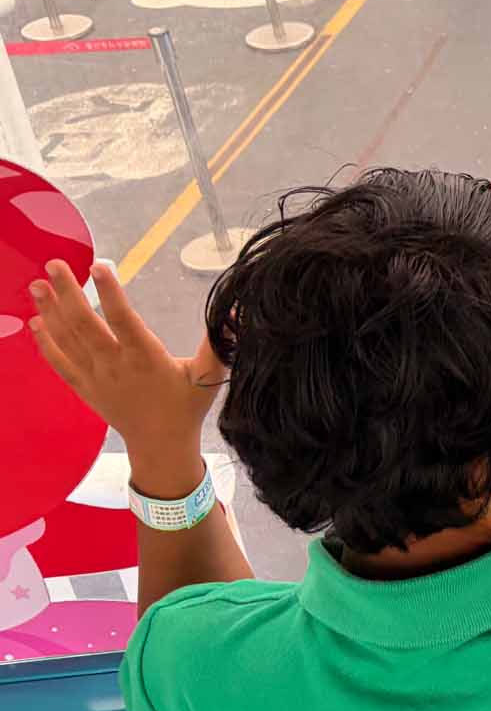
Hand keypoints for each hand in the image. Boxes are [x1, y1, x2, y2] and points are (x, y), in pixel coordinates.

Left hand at [27, 259, 223, 482]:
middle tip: (53, 265)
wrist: (161, 445)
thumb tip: (235, 311)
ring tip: (36, 285)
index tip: (98, 267)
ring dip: (50, 311)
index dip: (109, 293)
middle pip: (84, 324)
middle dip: (67, 292)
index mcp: (146, 358)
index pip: (123, 319)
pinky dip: (45, 342)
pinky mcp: (84, 387)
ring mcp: (95, 377)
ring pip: (67, 339)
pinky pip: (59, 363)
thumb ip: (221, 342)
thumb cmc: (187, 407)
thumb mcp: (211, 374)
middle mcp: (115, 365)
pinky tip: (36, 322)